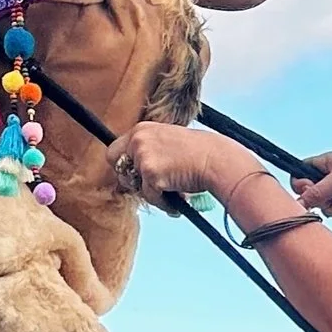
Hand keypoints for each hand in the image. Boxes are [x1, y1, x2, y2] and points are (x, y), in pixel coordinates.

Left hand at [113, 121, 245, 203]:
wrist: (216, 160)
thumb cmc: (200, 154)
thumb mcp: (169, 142)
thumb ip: (151, 150)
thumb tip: (137, 170)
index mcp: (142, 129)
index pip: (115, 150)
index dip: (124, 165)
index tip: (134, 175)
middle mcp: (138, 140)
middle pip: (117, 168)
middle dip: (132, 180)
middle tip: (152, 186)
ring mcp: (143, 156)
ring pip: (136, 186)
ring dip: (152, 193)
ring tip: (174, 189)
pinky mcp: (150, 174)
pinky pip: (150, 197)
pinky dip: (164, 202)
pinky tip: (180, 196)